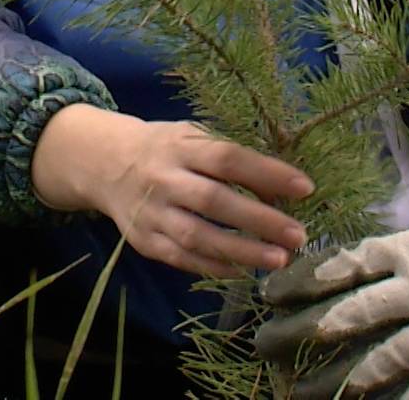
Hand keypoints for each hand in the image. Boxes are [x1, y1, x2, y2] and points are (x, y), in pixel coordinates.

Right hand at [30, 105, 312, 276]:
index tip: (305, 188)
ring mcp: (151, 213)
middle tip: (298, 235)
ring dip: (242, 251)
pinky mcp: (144, 241)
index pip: (228, 158)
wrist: (103, 163)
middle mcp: (164, 179)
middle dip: (260, 220)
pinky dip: (215, 267)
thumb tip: (282, 188)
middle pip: (214, 201)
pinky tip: (244, 271)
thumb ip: (230, 157)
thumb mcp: (193, 137)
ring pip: (198, 236)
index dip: (266, 173)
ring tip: (279, 259)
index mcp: (181, 145)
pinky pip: (182, 258)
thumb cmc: (165, 148)